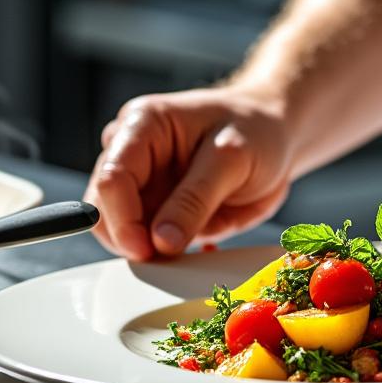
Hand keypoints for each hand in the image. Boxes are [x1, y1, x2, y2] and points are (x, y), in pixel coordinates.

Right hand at [83, 86, 292, 259]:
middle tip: (169, 256)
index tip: (146, 250)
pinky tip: (206, 236)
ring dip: (154, 248)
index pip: (111, 178)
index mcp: (142, 126)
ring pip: (122, 232)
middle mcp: (132, 154)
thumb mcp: (232, 158)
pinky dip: (172, 252)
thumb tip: (161, 241)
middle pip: (105, 209)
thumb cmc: (256, 130)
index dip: (123, 220)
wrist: (276, 136)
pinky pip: (150, 243)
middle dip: (132, 239)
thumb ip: (195, 199)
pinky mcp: (157, 210)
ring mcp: (143, 185)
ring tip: (199, 236)